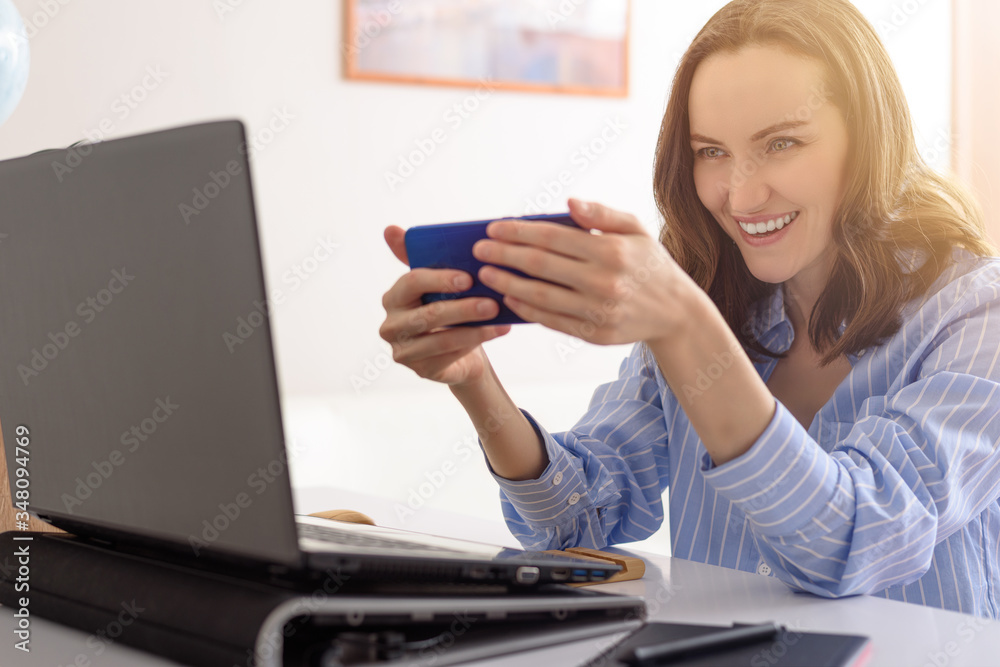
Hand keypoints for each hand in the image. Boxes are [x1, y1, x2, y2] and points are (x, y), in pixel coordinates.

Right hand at [379, 225, 510, 385]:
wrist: (461, 350)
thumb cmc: (449, 310)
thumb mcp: (439, 284)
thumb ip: (420, 257)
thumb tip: (390, 229)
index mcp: (394, 297)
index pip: (412, 282)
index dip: (440, 279)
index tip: (469, 278)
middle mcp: (391, 325)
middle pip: (428, 314)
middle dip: (463, 308)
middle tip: (492, 302)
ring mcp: (403, 351)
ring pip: (441, 338)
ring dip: (474, 328)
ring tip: (500, 318)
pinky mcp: (419, 370)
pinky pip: (450, 356)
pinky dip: (476, 342)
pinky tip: (498, 331)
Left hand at [472, 199, 690, 345]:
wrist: (676, 312)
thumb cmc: (649, 264)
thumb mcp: (636, 229)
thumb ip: (601, 214)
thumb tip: (567, 203)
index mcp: (611, 251)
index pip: (552, 237)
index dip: (518, 232)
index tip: (493, 228)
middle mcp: (604, 282)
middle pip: (540, 266)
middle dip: (504, 255)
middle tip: (478, 250)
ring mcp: (598, 311)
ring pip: (541, 296)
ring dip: (508, 283)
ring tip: (486, 274)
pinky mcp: (595, 334)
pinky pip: (552, 321)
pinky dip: (527, 309)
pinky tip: (510, 297)